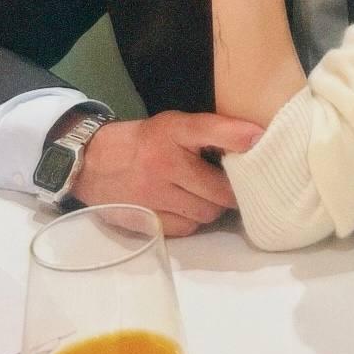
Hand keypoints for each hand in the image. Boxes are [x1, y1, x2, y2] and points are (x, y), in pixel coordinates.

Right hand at [72, 111, 262, 236]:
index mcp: (173, 131)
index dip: (236, 135)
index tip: (259, 138)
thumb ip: (209, 133)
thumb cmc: (146, 141)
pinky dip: (193, 221)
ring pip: (206, 213)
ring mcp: (153, 195)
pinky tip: (187, 207)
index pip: (208, 130)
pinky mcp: (146, 220)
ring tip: (208, 196)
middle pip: (219, 189)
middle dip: (231, 190)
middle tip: (235, 186)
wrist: (94, 163)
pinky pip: (188, 228)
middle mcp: (163, 163)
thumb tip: (255, 144)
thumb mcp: (174, 125)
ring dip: (214, 207)